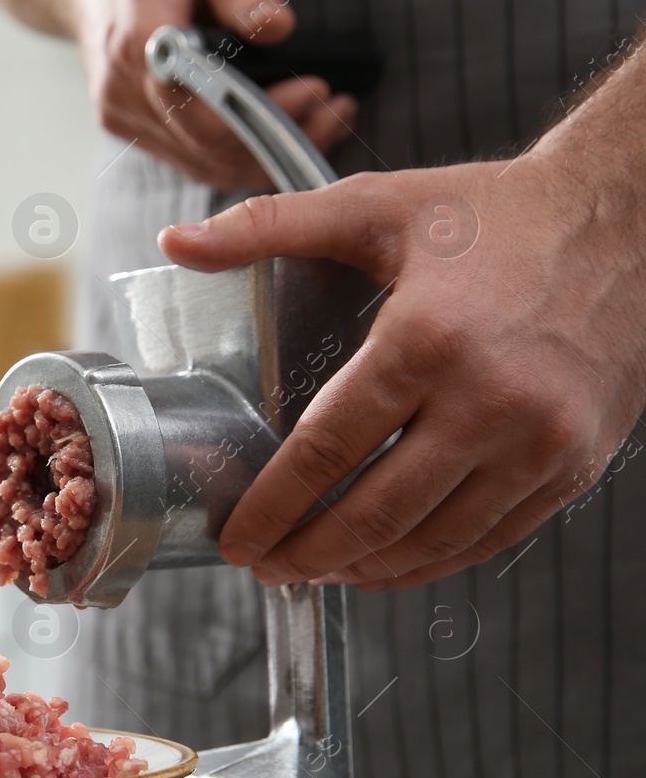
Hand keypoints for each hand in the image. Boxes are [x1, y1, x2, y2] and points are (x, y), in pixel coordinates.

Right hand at [69, 0, 356, 188]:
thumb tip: (278, 29)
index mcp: (137, 43)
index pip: (198, 108)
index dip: (259, 113)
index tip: (312, 89)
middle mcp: (124, 92)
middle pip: (208, 147)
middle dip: (280, 136)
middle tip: (334, 107)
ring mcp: (125, 118)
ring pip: (206, 165)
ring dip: (269, 153)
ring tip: (323, 119)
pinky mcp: (134, 131)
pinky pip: (195, 161)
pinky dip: (243, 156)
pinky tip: (281, 131)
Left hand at [155, 153, 645, 589]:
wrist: (626, 218)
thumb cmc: (494, 214)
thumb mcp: (373, 206)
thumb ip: (267, 226)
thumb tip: (177, 240)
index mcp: (427, 340)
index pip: (328, 449)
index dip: (274, 505)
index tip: (236, 538)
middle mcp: (491, 400)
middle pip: (376, 511)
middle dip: (307, 552)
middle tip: (262, 566)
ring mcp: (540, 440)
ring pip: (434, 538)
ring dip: (365, 568)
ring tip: (314, 570)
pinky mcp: (573, 464)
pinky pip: (490, 537)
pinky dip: (431, 562)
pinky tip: (387, 562)